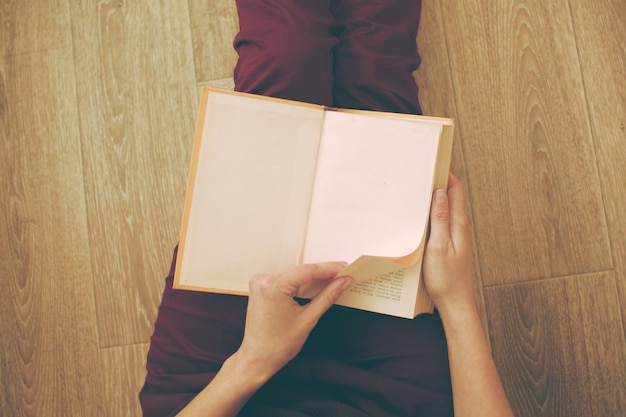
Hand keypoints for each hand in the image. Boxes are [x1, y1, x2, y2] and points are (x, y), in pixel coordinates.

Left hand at [237, 263, 352, 377]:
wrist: (257, 358)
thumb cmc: (278, 345)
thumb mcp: (308, 319)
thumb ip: (328, 296)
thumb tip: (343, 281)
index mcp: (273, 286)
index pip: (308, 270)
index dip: (330, 268)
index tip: (345, 268)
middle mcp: (263, 280)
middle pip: (300, 270)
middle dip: (323, 271)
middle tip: (343, 272)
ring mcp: (260, 282)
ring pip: (293, 272)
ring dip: (312, 275)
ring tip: (333, 277)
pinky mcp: (260, 286)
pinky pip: (285, 278)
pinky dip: (300, 280)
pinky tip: (314, 282)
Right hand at [423, 174, 474, 316]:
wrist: (454, 302)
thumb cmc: (446, 278)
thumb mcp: (439, 245)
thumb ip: (441, 218)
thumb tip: (440, 192)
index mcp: (459, 224)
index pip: (456, 189)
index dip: (445, 174)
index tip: (431, 165)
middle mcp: (461, 226)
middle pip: (451, 196)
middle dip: (438, 182)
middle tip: (421, 175)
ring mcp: (456, 235)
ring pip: (446, 208)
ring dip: (434, 198)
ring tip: (418, 191)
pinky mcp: (450, 243)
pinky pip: (443, 220)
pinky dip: (433, 213)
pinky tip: (421, 216)